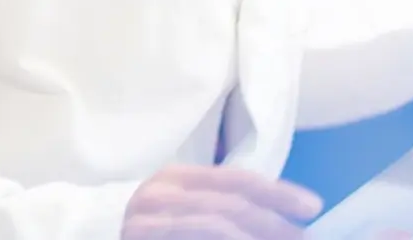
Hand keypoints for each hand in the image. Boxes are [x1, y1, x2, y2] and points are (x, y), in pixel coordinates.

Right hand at [123, 165, 322, 239]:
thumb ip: (222, 205)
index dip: (278, 192)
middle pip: (231, 205)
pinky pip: (195, 239)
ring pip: (215, 226)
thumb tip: (279, 220)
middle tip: (304, 237)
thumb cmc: (152, 225)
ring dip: (255, 238)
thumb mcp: (184, 205)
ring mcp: (147, 223)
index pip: (236, 179)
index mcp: (176, 178)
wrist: (99, 235)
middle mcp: (160, 195)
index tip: (313, 207)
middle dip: (274, 225)